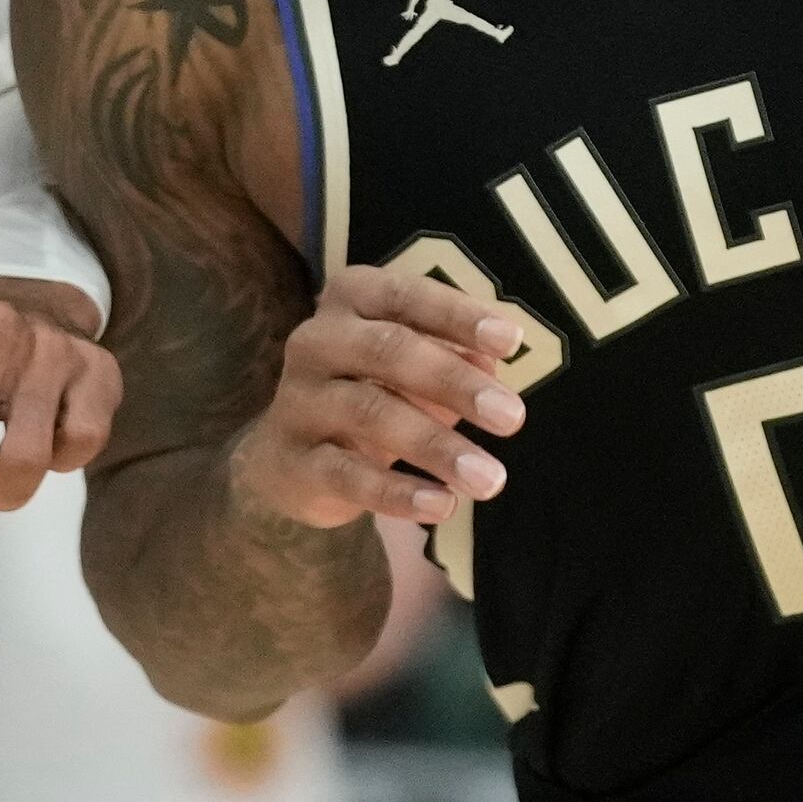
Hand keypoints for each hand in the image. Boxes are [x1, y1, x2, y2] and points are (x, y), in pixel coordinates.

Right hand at [226, 266, 524, 532]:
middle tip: (513, 418)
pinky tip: (442, 505)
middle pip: (388, 350)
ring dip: (437, 445)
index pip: (407, 296)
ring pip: (370, 414)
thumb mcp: (413, 366)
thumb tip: (492, 367)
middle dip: (455, 382)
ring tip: (490, 477)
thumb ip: (453, 357)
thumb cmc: (370, 390)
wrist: (289, 458)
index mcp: (351, 299)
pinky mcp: (293, 461)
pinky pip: (348, 475)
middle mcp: (316, 340)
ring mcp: (298, 400)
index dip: (458, 316)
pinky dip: (398, 492)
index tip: (511, 342)